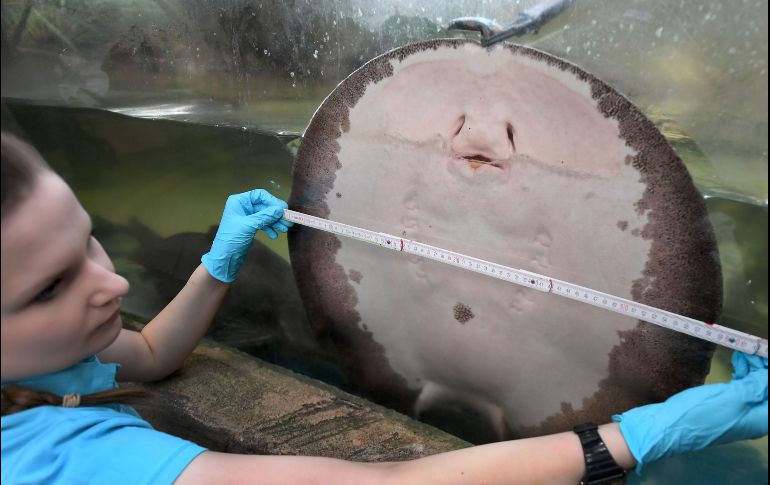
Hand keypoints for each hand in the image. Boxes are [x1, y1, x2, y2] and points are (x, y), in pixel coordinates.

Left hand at [201, 189, 292, 282]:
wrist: (224, 259)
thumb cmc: (232, 239)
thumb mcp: (249, 226)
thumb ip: (265, 216)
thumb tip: (280, 209)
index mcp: (239, 201)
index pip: (259, 195)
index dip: (272, 201)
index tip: (283, 209)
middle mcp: (243, 207)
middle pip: (264, 206)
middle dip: (276, 214)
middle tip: (288, 221)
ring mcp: (247, 217)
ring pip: (265, 215)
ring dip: (275, 222)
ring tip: (285, 229)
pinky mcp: (250, 227)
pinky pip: (263, 224)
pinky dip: (269, 228)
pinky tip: (274, 236)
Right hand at [613, 351, 767, 471]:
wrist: (668, 427)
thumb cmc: (700, 413)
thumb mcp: (732, 396)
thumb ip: (757, 385)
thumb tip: (768, 375)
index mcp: (762, 418)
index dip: (768, 370)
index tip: (762, 351)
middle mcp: (755, 418)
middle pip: (767, 389)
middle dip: (763, 369)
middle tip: (753, 349)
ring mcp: (740, 413)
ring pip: (757, 388)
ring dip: (754, 369)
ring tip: (743, 352)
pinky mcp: (726, 408)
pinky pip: (743, 389)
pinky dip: (743, 375)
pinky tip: (737, 363)